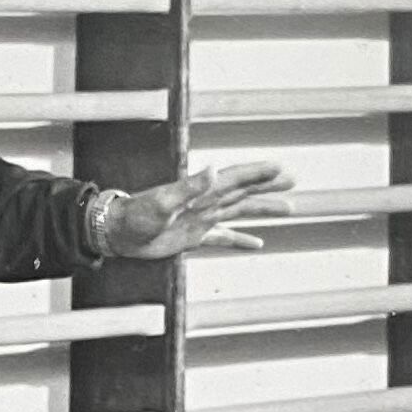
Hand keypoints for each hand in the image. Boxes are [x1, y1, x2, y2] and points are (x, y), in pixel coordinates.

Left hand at [102, 157, 289, 257]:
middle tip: (293, 180)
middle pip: (244, 192)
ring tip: (288, 208)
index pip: (235, 179)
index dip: (258, 173)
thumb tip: (213, 169)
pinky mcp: (195, 237)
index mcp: (201, 192)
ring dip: (263, 210)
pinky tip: (257, 243)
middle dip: (268, 187)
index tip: (279, 168)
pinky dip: (241, 240)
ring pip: (240, 212)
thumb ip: (190, 186)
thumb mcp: (164, 201)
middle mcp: (205, 203)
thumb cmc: (136, 215)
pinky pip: (224, 238)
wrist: (118, 234)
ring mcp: (202, 219)